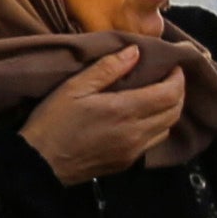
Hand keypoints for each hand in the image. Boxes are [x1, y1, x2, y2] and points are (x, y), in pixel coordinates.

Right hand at [21, 43, 195, 184]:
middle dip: (177, 92)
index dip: (177, 77)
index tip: (173, 65)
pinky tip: (143, 118)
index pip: (169, 93)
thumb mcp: (74, 87)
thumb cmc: (53, 122)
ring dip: (169, 111)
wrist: (39, 164)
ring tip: (158, 96)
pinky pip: (153, 143)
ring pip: (167, 128)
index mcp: (124, 110)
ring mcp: (133, 151)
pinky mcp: (127, 163)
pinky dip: (157, 126)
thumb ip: (107, 69)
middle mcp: (135, 133)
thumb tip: (135, 52)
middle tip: (168, 78)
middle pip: (175, 111)